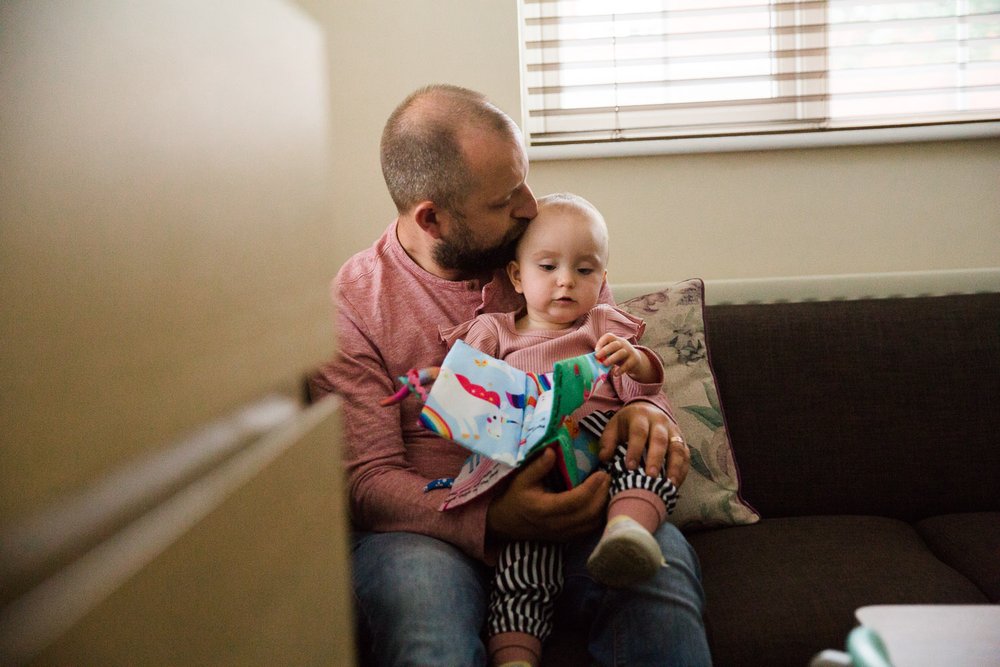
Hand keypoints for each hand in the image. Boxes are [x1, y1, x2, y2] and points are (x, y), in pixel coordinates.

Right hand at [487, 448, 609, 541]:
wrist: (505, 523)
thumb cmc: (514, 498)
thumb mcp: (521, 479)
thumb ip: (537, 466)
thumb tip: (552, 451)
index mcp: (544, 509)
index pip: (575, 501)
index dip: (592, 488)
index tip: (601, 473)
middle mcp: (556, 525)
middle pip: (588, 513)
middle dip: (602, 495)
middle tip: (608, 477)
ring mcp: (562, 534)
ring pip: (591, 523)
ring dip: (603, 506)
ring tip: (607, 487)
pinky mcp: (567, 538)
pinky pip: (589, 529)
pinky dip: (599, 516)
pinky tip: (601, 502)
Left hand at [595, 333, 642, 377]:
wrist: (635, 361)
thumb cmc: (618, 356)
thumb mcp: (611, 353)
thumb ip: (604, 355)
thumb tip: (592, 361)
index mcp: (615, 340)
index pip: (608, 336)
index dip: (601, 342)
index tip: (595, 351)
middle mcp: (623, 343)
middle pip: (614, 344)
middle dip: (605, 350)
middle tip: (597, 357)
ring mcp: (629, 351)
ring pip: (621, 353)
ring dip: (612, 359)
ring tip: (605, 365)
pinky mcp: (635, 359)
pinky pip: (628, 364)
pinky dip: (621, 369)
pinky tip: (615, 374)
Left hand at [598, 402, 689, 484]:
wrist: (648, 409)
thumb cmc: (628, 423)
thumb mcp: (614, 426)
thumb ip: (607, 441)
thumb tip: (604, 458)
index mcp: (640, 416)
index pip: (639, 432)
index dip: (635, 449)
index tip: (630, 467)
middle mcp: (659, 422)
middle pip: (660, 440)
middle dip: (656, 459)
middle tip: (651, 476)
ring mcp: (673, 431)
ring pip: (677, 447)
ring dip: (674, 466)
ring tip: (669, 484)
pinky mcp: (682, 440)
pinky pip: (686, 455)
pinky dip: (683, 470)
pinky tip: (676, 484)